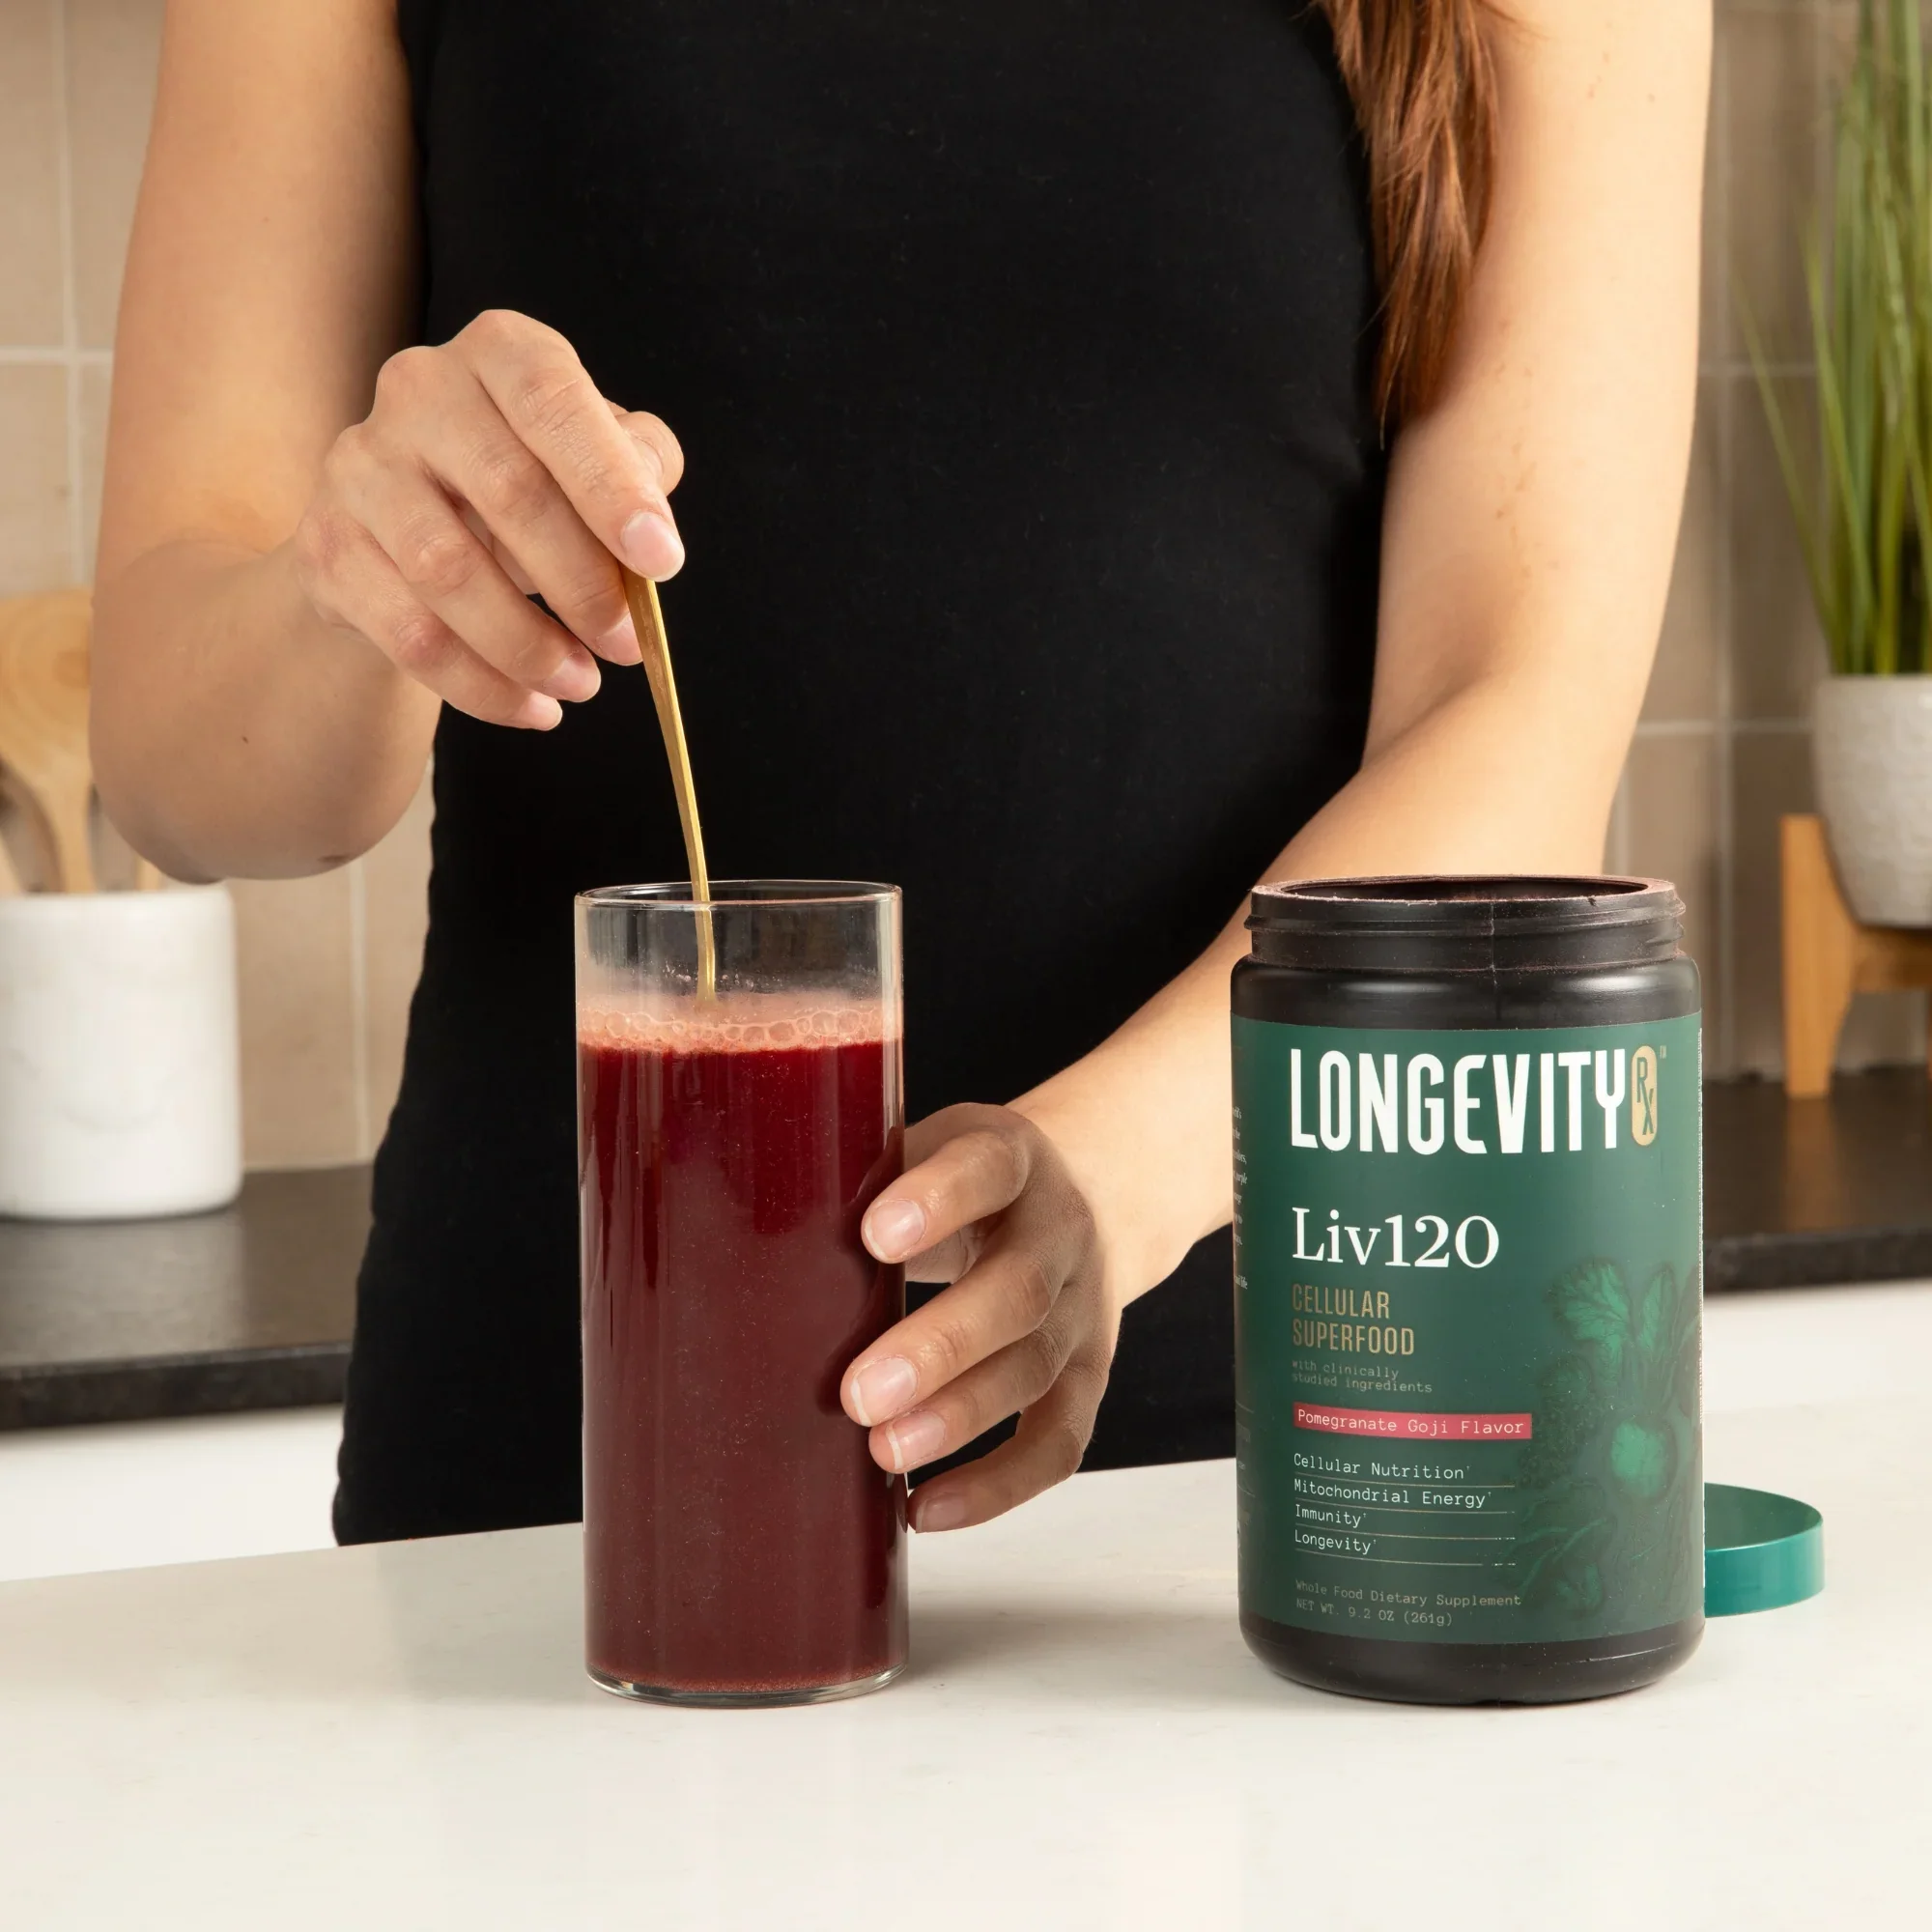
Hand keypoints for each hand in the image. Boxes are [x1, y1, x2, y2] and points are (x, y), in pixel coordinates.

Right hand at [292, 309, 683, 729]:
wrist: (406, 530)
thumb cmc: (527, 483)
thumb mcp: (591, 458)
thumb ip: (635, 470)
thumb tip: (651, 533)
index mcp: (500, 352)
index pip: (553, 401)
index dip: (610, 484)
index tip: (661, 561)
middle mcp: (419, 389)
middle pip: (508, 492)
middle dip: (583, 586)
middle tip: (625, 646)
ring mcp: (360, 465)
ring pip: (448, 572)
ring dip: (529, 646)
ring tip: (581, 684)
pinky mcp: (327, 545)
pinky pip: (410, 633)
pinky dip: (482, 686)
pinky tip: (531, 707)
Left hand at [841, 1104, 1120, 1531]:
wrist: (1087, 1197)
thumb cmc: (962, 1185)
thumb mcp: (921, 1149)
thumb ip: (848, 1174)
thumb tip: (703, 1215)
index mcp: (1011, 1156)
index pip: (986, 1168)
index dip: (938, 1200)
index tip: (873, 1235)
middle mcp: (1059, 1230)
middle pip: (1019, 1289)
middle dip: (940, 1346)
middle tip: (860, 1393)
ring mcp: (1083, 1307)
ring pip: (1037, 1368)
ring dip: (959, 1419)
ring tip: (884, 1453)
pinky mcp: (1090, 1376)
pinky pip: (1058, 1441)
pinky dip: (998, 1485)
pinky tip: (927, 1508)